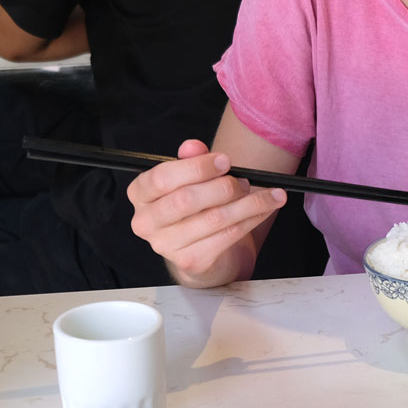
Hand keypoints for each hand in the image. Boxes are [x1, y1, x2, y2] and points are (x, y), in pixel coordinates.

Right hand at [127, 140, 285, 284]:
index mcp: (140, 194)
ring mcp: (166, 245)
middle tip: (244, 181)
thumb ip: (190, 160)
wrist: (199, 251)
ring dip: (248, 203)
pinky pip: (227, 236)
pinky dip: (252, 219)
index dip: (196, 167)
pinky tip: (264, 210)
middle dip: (223, 187)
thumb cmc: (192, 208)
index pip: (162, 178)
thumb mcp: (189, 179)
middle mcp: (146, 222)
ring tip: (267, 194)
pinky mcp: (190, 261)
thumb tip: (193, 146)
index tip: (225, 161)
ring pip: (214, 218)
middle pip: (186, 200)